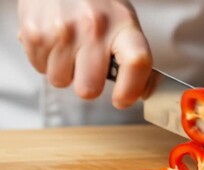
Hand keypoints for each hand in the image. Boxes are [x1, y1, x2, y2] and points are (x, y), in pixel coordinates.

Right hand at [17, 0, 151, 108]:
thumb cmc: (97, 4)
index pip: (136, 62)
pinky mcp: (34, 33)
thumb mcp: (124, 21)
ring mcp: (62, 31)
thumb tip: (143, 92)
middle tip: (90, 69)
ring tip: (70, 48)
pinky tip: (55, 41)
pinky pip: (40, 69)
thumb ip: (133, 57)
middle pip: (89, 88)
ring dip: (66, 72)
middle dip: (89, 85)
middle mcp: (93, 28)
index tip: (122, 100)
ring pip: (61, 81)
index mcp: (123, 25)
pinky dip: (47, 61)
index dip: (130, 90)